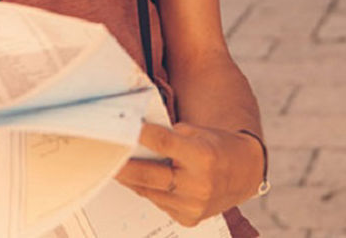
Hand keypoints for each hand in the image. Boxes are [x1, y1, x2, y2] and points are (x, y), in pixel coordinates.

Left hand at [116, 122, 263, 226]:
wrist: (243, 172)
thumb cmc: (214, 146)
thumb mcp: (195, 132)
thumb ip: (167, 136)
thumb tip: (133, 138)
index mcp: (202, 156)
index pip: (163, 142)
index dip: (140, 134)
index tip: (122, 127)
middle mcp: (198, 184)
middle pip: (148, 175)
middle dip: (122, 165)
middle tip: (102, 154)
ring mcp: (193, 206)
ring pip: (148, 191)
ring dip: (131, 179)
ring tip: (115, 164)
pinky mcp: (189, 218)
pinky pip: (158, 202)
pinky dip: (148, 190)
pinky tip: (140, 179)